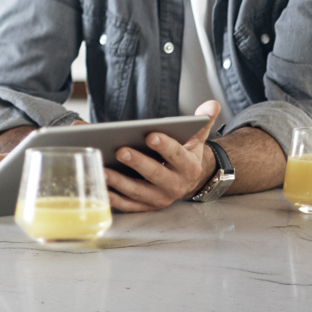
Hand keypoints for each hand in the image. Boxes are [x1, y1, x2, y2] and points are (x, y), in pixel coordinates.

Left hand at [103, 99, 220, 212]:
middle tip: (120, 150)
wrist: (189, 182)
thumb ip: (203, 120)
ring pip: (138, 192)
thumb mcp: (196, 138)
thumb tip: (212, 104)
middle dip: (138, 163)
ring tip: (101, 169)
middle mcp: (175, 185)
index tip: (150, 135)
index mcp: (188, 166)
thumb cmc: (185, 154)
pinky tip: (99, 187)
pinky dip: (113, 198)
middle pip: (155, 174)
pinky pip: (127, 205)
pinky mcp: (145, 207)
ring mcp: (159, 198)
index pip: (177, 155)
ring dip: (119, 182)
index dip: (165, 145)